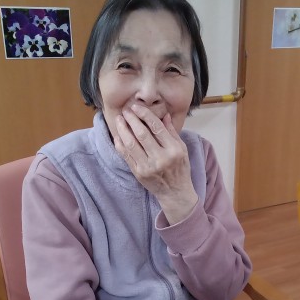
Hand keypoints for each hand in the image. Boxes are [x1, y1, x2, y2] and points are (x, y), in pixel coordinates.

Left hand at [114, 104, 197, 224]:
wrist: (175, 192)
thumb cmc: (180, 169)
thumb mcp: (182, 149)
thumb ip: (172, 132)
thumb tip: (164, 115)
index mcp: (174, 150)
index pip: (157, 128)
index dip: (145, 115)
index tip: (136, 107)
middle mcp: (161, 158)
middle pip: (142, 134)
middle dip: (132, 120)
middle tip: (125, 111)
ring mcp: (148, 167)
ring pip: (131, 144)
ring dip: (123, 130)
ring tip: (119, 120)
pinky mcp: (139, 173)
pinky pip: (127, 156)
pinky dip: (120, 144)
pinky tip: (118, 135)